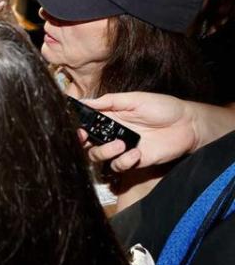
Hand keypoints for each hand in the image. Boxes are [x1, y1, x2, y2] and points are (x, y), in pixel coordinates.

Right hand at [81, 92, 196, 171]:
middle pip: (87, 142)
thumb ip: (109, 101)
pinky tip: (136, 153)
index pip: (86, 123)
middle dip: (82, 141)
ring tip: (120, 144)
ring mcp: (122, 148)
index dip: (77, 126)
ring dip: (104, 151)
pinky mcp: (134, 161)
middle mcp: (112, 133)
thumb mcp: (134, 99)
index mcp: (110, 117)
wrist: (188, 124)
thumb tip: (84, 101)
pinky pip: (118, 166)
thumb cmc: (164, 107)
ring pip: (98, 156)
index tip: (76, 126)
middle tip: (86, 137)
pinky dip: (124, 161)